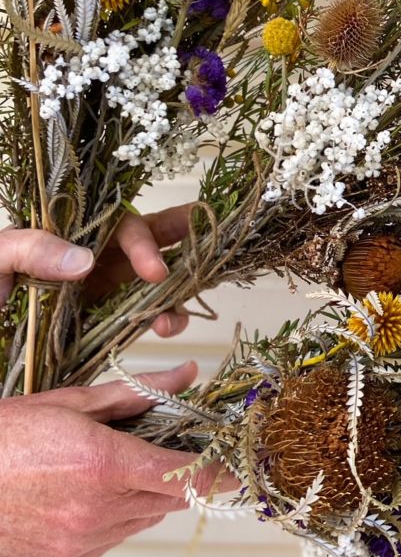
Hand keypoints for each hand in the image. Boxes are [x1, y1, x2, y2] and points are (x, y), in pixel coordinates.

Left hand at [0, 204, 194, 336]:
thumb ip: (31, 247)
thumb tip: (85, 259)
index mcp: (70, 233)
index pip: (118, 225)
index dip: (144, 244)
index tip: (154, 271)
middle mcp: (93, 256)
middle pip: (150, 237)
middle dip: (186, 237)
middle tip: (213, 243)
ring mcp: (101, 289)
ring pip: (155, 281)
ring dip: (175, 295)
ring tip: (171, 324)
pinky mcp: (101, 322)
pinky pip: (141, 317)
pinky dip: (161, 321)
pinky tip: (162, 330)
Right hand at [0, 361, 230, 556]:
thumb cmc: (5, 437)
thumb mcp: (73, 403)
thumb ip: (138, 392)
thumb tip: (186, 375)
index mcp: (104, 465)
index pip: (186, 476)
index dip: (219, 474)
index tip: (240, 469)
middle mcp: (98, 510)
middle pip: (170, 498)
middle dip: (178, 475)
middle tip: (171, 452)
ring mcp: (81, 542)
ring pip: (144, 519)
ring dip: (145, 496)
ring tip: (115, 468)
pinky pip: (113, 539)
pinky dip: (115, 517)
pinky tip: (89, 495)